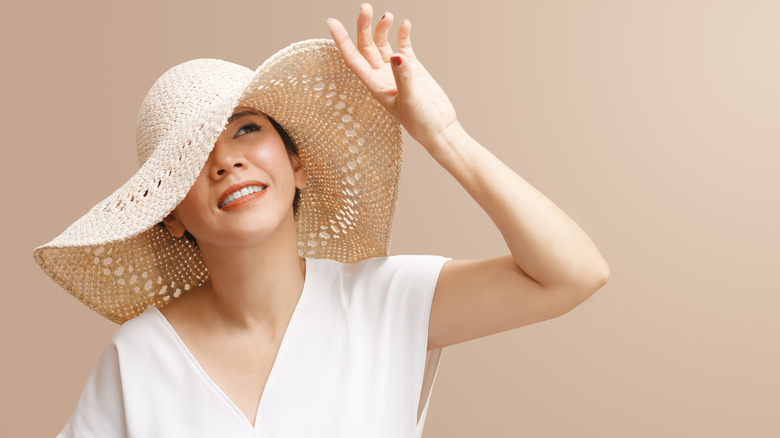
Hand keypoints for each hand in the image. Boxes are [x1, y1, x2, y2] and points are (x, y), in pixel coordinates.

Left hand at [327, 3, 459, 149]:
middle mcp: (381, 76)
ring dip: (382, 29)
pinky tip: (405, 24)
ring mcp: (396, 71)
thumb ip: (403, 77)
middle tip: (365, 8)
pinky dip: (402, 34)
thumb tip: (396, 55)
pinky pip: (403, 46)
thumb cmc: (421, 123)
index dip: (341, 41)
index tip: (332, 22)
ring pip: (382, 44)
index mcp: (374, 86)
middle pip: (366, 47)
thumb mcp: (410, 101)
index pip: (353, 59)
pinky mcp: (412, 68)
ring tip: (387, 16)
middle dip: (363, 27)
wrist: (440, 129)